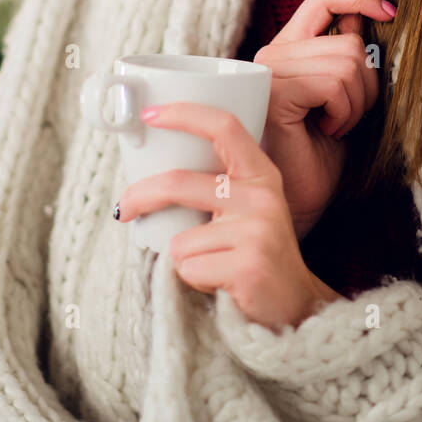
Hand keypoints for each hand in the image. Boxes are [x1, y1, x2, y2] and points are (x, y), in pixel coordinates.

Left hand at [115, 101, 335, 330]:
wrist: (297, 307)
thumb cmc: (258, 256)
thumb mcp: (247, 210)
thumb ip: (217, 188)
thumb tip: (151, 178)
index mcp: (260, 175)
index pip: (224, 127)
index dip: (185, 113)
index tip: (151, 115)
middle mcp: (261, 197)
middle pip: (179, 183)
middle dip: (140, 196)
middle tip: (124, 209)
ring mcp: (256, 230)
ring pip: (179, 240)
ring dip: (184, 259)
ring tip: (214, 268)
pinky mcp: (247, 265)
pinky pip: (188, 268)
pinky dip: (192, 281)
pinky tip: (220, 286)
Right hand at [252, 0, 395, 241]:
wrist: (298, 203)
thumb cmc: (319, 158)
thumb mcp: (343, 98)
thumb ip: (345, 56)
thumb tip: (368, 12)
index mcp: (288, 49)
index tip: (390, 11)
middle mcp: (272, 54)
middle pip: (348, 40)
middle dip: (366, 84)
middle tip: (347, 118)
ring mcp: (269, 72)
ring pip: (345, 63)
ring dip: (356, 103)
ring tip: (335, 127)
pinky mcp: (274, 93)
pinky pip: (333, 84)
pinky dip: (344, 112)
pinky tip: (326, 132)